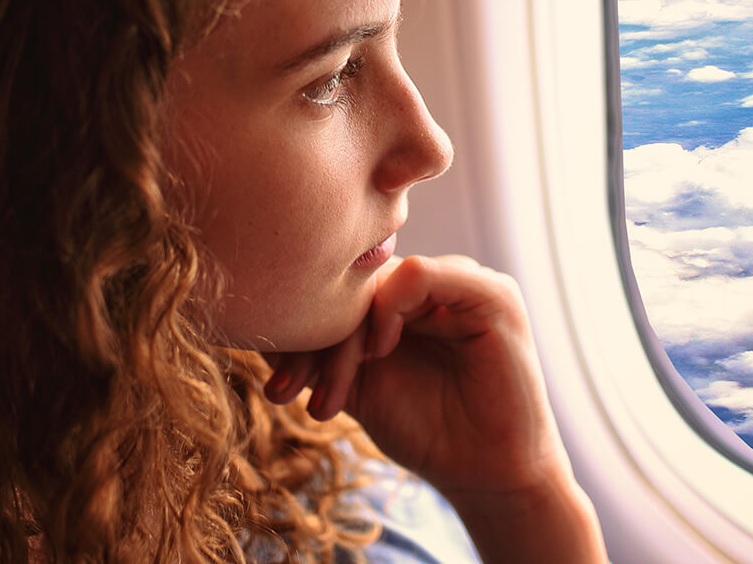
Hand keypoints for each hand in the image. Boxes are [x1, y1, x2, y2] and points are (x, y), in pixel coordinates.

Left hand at [263, 254, 569, 501]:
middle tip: (286, 390)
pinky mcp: (491, 295)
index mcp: (406, 300)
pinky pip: (421, 274)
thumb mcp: (358, 386)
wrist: (488, 477)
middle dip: (314, 339)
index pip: (341, 292)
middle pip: (353, 284)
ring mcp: (465, 284)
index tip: (278, 386)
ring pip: (378, 281)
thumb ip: (322, 354)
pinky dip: (388, 310)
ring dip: (344, 336)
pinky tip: (379, 353)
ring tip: (330, 394)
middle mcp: (435, 283)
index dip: (302, 332)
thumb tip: (260, 329)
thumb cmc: (429, 433)